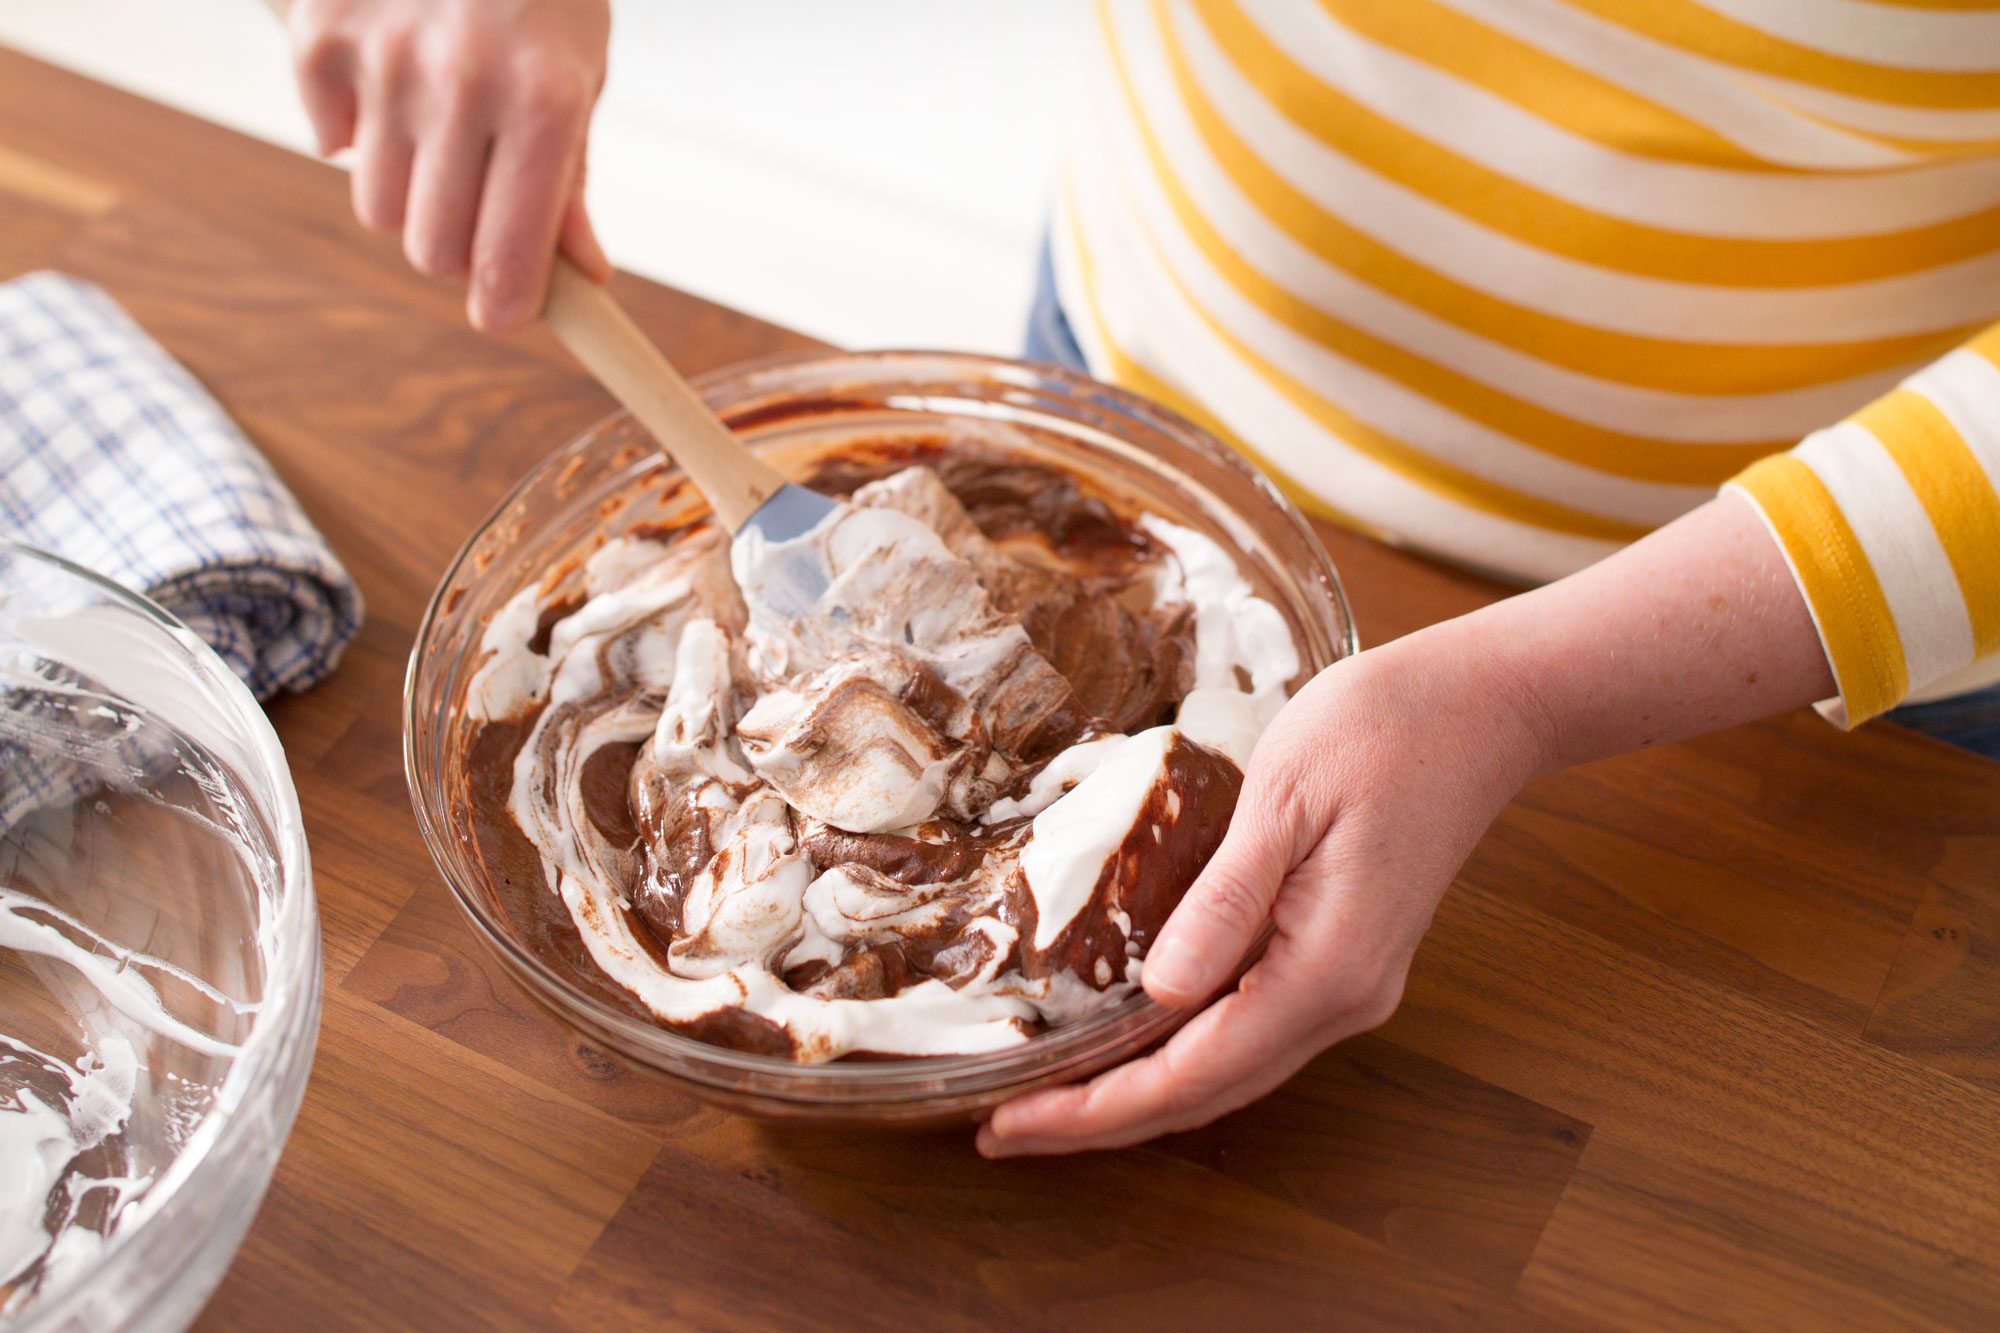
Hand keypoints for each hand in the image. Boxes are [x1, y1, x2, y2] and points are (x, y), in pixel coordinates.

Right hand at [287, 0, 613, 332]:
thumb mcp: (577, 75)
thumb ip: (570, 184)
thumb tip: (584, 280)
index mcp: (546, 101)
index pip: (512, 251)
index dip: (505, 302)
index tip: (500, 314)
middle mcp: (464, 84)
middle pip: (431, 247)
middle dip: (453, 246)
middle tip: (472, 207)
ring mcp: (384, 58)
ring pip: (379, 207)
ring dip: (408, 190)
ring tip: (438, 128)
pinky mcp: (318, 34)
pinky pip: (330, 142)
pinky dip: (356, 126)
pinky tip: (388, 75)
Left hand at [977, 624, 1551, 1155]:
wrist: (1485, 707)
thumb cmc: (1384, 730)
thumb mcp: (1285, 798)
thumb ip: (1224, 900)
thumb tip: (1161, 992)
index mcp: (1326, 968)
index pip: (1192, 1071)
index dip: (1098, 1109)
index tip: (1013, 1123)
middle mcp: (1342, 998)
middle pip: (1207, 1092)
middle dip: (1103, 1121)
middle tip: (1003, 1131)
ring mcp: (1350, 985)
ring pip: (1230, 1070)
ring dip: (1139, 1095)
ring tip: (1050, 1101)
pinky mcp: (1344, 958)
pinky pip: (1250, 1031)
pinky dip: (1182, 1054)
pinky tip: (1131, 1043)